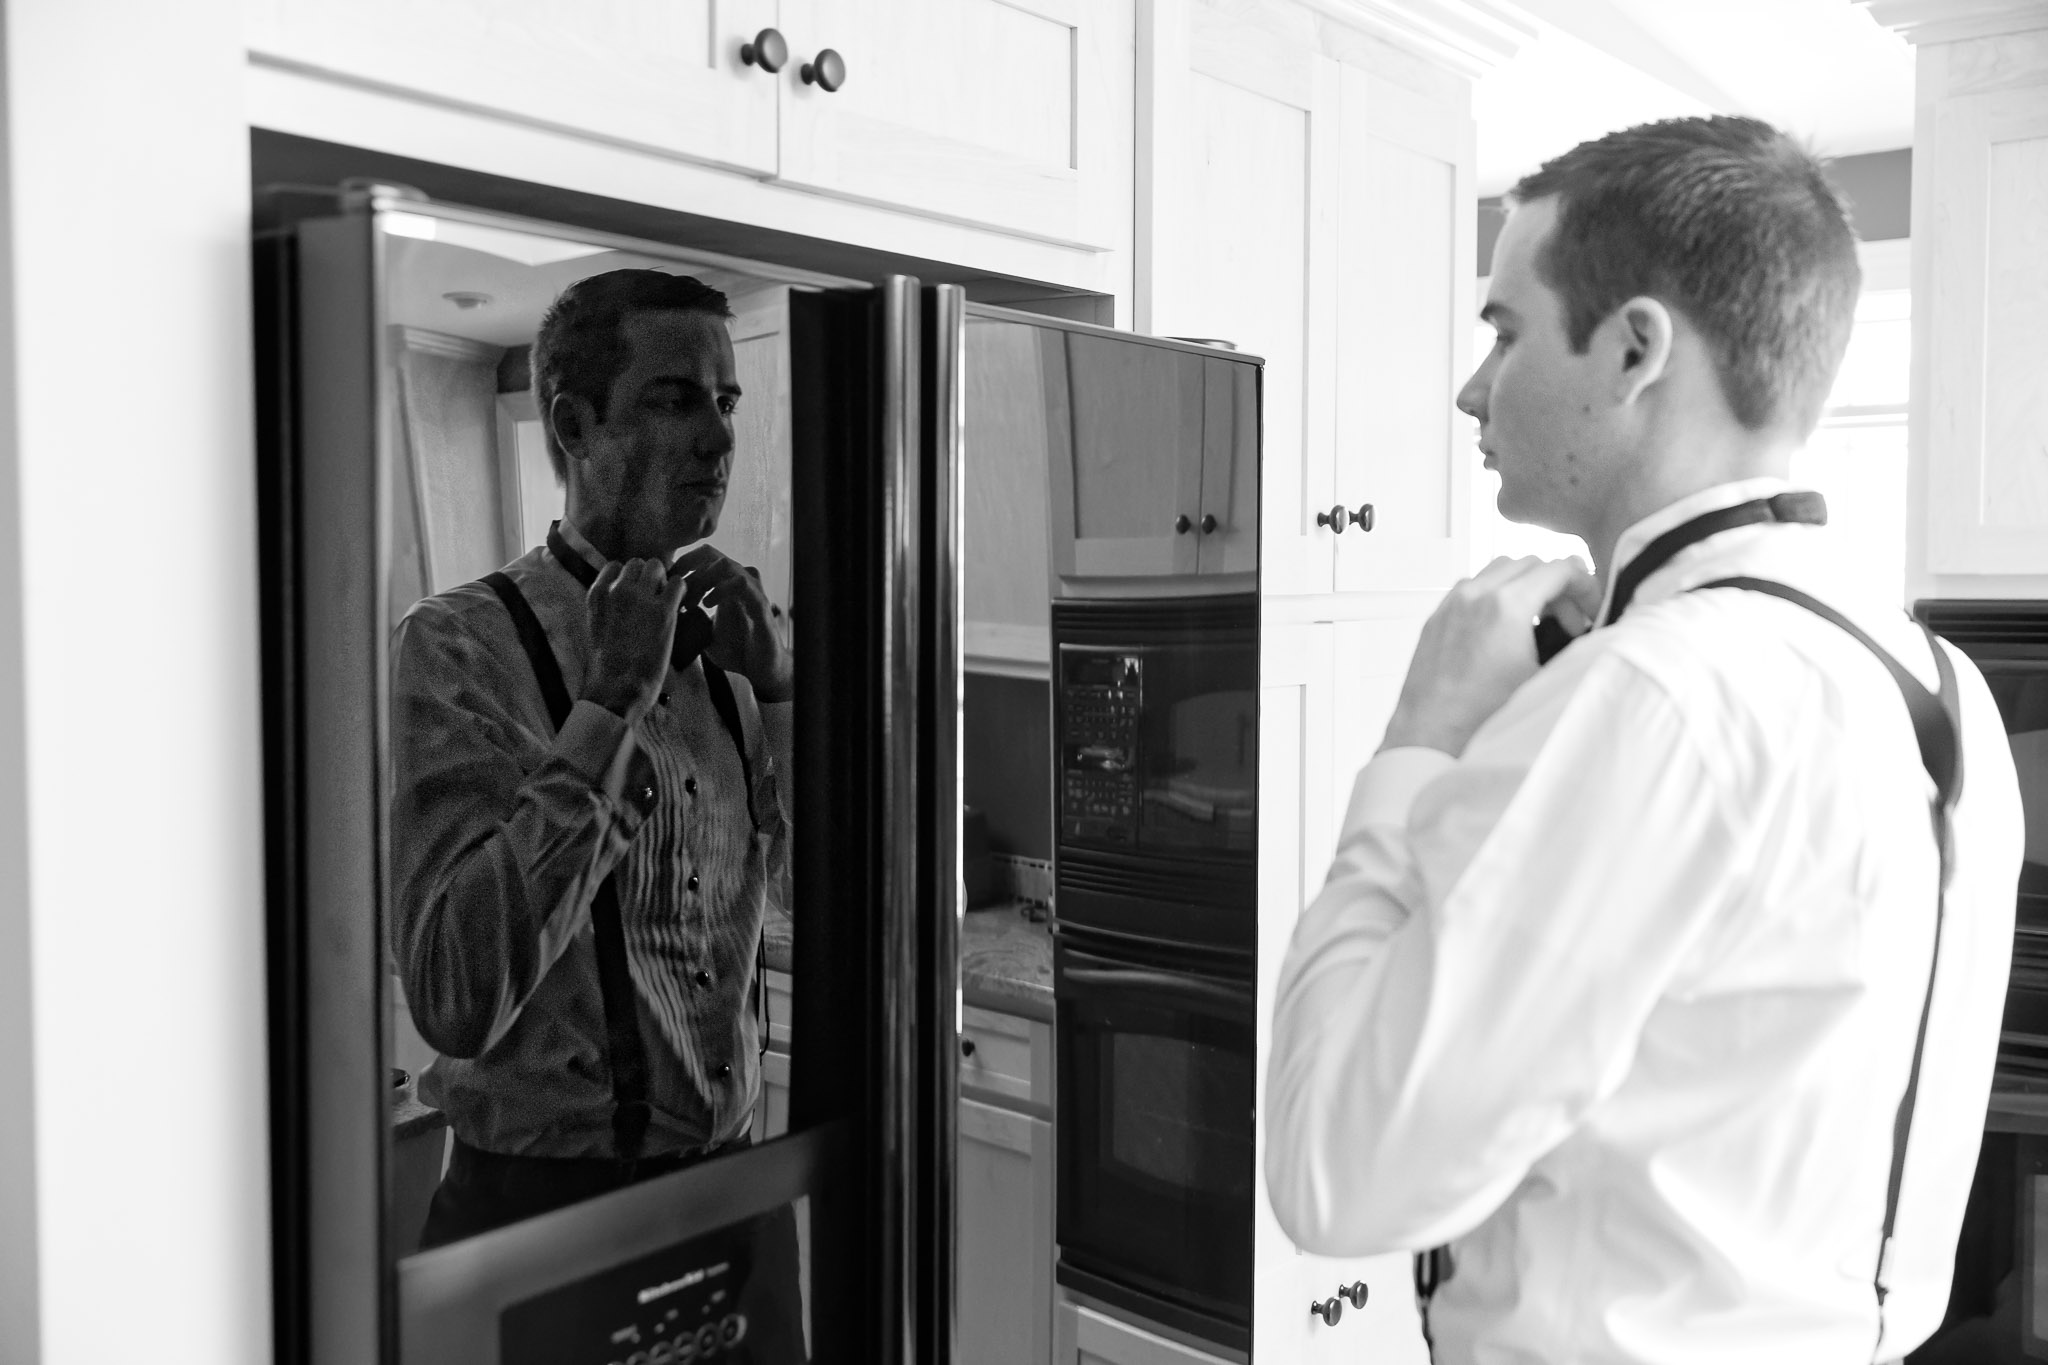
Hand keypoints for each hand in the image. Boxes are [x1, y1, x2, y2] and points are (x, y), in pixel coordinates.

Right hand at [580, 557, 689, 720]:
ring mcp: (640, 598)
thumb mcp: (597, 628)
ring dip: (664, 580)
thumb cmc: (608, 667)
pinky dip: (681, 591)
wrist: (617, 688)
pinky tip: (679, 606)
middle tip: (655, 597)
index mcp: (596, 594)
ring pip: (657, 566)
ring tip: (667, 601)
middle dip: (648, 576)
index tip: (636, 593)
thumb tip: (623, 602)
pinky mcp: (663, 611)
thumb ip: (607, 608)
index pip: (615, 565)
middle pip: (638, 563)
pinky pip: (678, 583)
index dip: (629, 577)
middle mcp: (616, 590)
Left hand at [673, 546, 793, 701]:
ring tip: (691, 602)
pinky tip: (707, 605)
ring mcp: (753, 590)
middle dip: (687, 570)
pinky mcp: (761, 604)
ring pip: (725, 564)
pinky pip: (741, 584)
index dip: (681, 564)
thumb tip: (661, 615)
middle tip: (674, 592)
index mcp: (727, 584)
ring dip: (702, 579)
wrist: (761, 670)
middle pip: (711, 554)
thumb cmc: (736, 650)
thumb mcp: (703, 633)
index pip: (703, 557)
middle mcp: (741, 581)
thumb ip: (688, 620)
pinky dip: (720, 590)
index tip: (665, 584)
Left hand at [1379, 556, 1598, 756]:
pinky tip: (1505, 629)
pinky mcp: (1437, 616)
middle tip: (1569, 621)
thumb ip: (1570, 644)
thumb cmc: (1483, 716)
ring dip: (1526, 586)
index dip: (1585, 586)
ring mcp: (1452, 602)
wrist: (1431, 734)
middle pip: (1531, 563)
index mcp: (1507, 606)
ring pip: (1500, 569)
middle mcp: (1476, 594)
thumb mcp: (1543, 678)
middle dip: (1557, 586)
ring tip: (1538, 623)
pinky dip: (1496, 594)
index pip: (1560, 568)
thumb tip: (1590, 633)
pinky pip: (1473, 587)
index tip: (1590, 610)